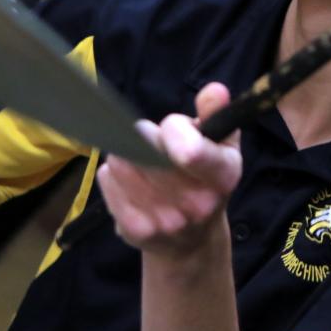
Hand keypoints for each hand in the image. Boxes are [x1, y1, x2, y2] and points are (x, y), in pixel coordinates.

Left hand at [97, 82, 241, 257]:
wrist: (191, 241)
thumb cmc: (206, 181)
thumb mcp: (222, 146)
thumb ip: (216, 113)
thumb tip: (215, 89)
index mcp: (223, 176)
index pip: (189, 149)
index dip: (172, 129)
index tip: (174, 128)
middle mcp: (197, 203)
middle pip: (147, 149)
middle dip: (146, 136)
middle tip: (153, 141)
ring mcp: (165, 220)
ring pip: (122, 161)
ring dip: (126, 151)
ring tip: (139, 158)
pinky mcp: (136, 230)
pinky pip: (108, 179)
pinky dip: (112, 172)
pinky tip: (127, 177)